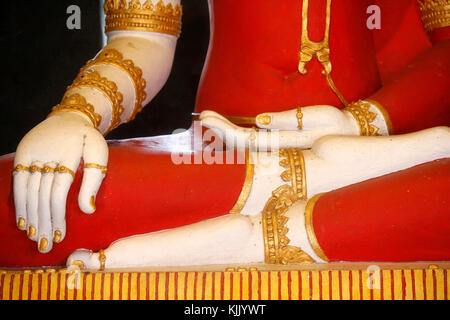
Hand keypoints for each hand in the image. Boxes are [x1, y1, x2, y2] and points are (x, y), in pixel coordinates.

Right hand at [13, 111, 107, 252]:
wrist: (70, 118)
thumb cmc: (88, 141)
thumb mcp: (98, 154)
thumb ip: (93, 181)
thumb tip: (88, 210)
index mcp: (68, 154)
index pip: (58, 191)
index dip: (58, 215)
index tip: (60, 236)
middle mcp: (47, 154)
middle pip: (42, 195)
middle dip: (44, 222)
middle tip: (45, 246)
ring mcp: (32, 153)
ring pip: (28, 191)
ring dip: (30, 217)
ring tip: (35, 238)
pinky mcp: (23, 153)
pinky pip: (18, 181)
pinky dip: (20, 203)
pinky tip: (23, 221)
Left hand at [200, 105, 358, 149]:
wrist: (355, 142)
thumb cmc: (338, 126)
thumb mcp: (317, 119)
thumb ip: (287, 122)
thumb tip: (258, 120)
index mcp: (284, 146)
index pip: (246, 141)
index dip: (224, 130)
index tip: (207, 117)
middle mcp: (278, 154)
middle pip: (239, 146)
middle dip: (219, 131)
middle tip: (202, 116)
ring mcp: (279, 154)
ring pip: (244, 147)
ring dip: (225, 134)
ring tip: (209, 119)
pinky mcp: (281, 150)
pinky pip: (253, 146)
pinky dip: (237, 138)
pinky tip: (226, 132)